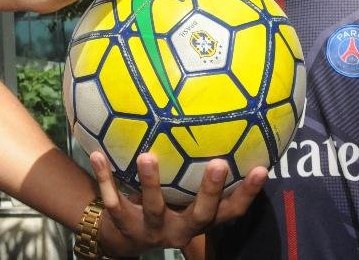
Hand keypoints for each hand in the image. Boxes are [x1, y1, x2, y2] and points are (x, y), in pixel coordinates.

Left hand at [89, 151, 266, 255]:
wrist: (122, 239)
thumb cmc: (162, 205)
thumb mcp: (181, 194)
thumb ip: (196, 165)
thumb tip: (220, 119)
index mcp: (198, 219)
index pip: (231, 210)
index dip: (248, 193)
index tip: (262, 168)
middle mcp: (180, 229)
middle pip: (201, 214)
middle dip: (211, 191)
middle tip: (219, 163)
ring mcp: (152, 230)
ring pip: (154, 208)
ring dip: (152, 183)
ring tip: (148, 156)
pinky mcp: (123, 226)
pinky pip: (113, 199)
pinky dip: (105, 177)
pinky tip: (96, 154)